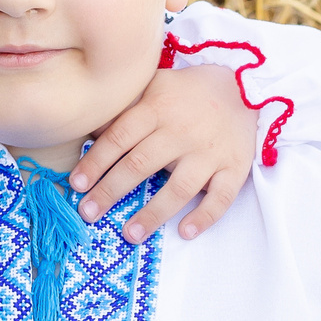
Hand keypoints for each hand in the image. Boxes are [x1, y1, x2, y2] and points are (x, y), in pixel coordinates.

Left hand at [72, 62, 256, 242]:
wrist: (245, 85)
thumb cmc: (188, 92)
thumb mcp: (154, 87)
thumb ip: (125, 107)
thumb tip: (88, 131)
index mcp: (157, 109)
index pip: (119, 137)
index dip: (95, 162)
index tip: (76, 185)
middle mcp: (181, 131)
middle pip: (140, 164)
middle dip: (110, 191)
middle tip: (88, 213)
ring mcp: (209, 152)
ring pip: (178, 187)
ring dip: (152, 213)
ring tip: (129, 234)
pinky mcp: (234, 166)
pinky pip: (221, 196)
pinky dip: (205, 216)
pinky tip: (186, 231)